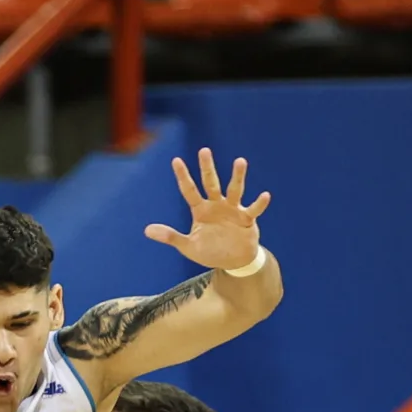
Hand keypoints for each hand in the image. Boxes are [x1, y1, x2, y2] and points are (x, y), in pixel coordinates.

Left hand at [145, 147, 268, 271]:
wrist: (233, 261)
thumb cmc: (210, 251)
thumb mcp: (188, 246)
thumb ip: (170, 236)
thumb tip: (146, 230)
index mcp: (201, 210)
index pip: (189, 190)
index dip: (183, 176)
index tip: (176, 160)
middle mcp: (217, 205)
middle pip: (211, 183)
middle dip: (207, 168)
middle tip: (204, 150)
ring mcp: (233, 210)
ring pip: (235, 189)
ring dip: (237, 176)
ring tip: (240, 161)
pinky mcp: (247, 219)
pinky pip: (254, 210)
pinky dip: (259, 203)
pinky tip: (265, 195)